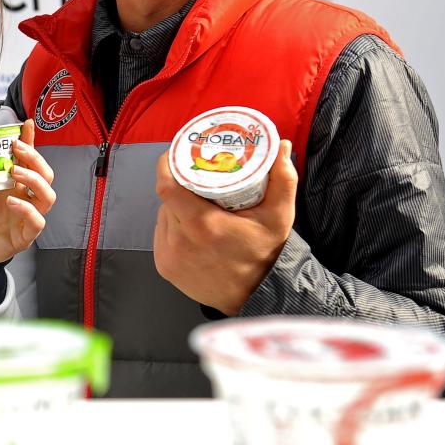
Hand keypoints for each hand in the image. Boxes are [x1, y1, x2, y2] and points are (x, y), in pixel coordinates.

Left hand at [0, 120, 55, 264]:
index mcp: (10, 183)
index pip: (27, 159)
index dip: (30, 141)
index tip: (26, 125)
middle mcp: (23, 196)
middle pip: (44, 173)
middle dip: (34, 157)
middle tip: (16, 149)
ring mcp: (27, 215)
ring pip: (48, 195)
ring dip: (35, 179)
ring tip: (15, 172)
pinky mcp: (25, 235)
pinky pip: (37, 221)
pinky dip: (27, 210)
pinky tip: (11, 203)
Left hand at [152, 139, 297, 314]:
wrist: (257, 297)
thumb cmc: (266, 255)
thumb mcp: (279, 216)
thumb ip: (283, 179)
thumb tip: (281, 147)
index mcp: (203, 226)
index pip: (167, 187)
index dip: (167, 166)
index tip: (176, 155)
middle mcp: (180, 242)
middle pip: (167, 199)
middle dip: (179, 185)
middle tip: (197, 177)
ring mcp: (169, 256)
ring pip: (163, 215)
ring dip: (176, 206)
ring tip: (197, 202)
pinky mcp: (165, 267)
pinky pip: (162, 234)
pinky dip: (173, 225)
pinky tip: (190, 225)